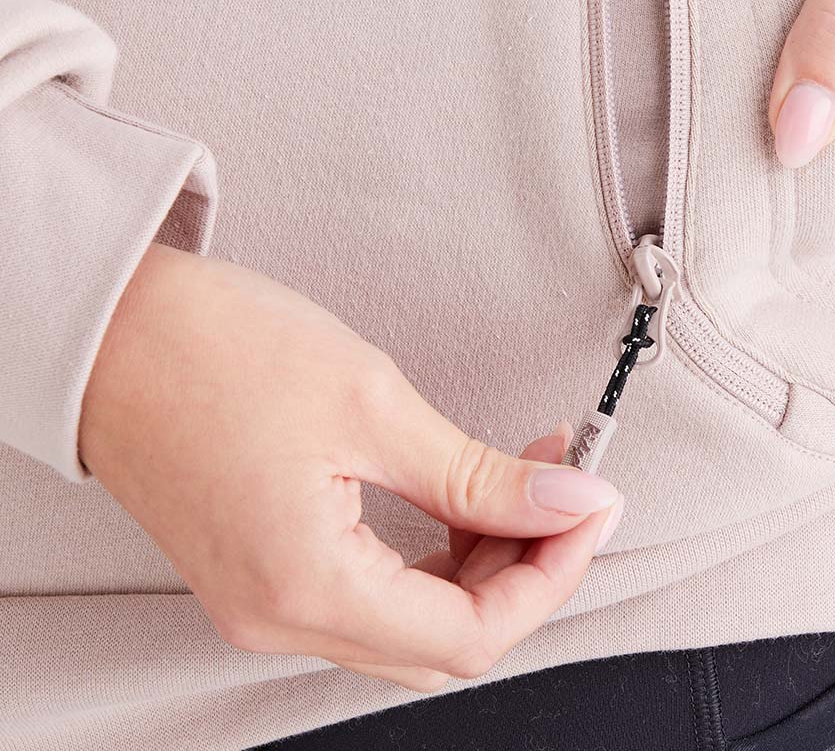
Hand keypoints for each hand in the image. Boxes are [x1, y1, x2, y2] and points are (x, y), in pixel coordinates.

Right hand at [80, 242, 622, 691]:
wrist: (111, 331)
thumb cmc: (216, 351)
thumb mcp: (371, 405)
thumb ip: (477, 475)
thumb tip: (567, 502)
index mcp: (306, 590)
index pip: (471, 635)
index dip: (550, 574)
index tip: (591, 506)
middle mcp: (281, 618)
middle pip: (445, 637)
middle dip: (524, 566)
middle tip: (565, 487)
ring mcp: (266, 600)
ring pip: (412, 617)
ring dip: (482, 556)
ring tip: (523, 476)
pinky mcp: (262, 569)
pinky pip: (371, 589)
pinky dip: (431, 549)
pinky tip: (461, 494)